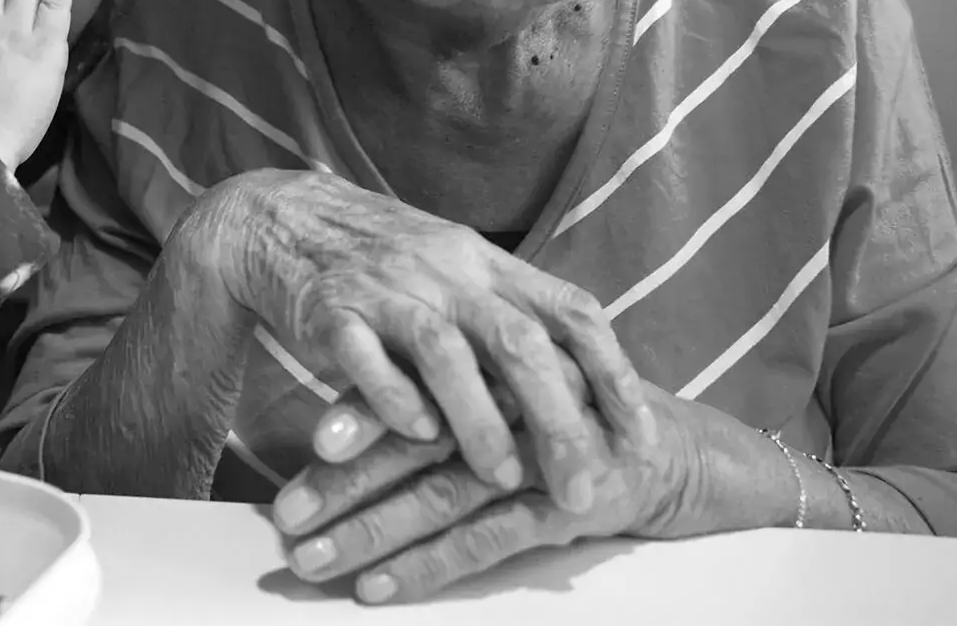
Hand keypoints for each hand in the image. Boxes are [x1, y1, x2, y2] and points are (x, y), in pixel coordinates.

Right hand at [213, 170, 655, 511]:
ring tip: (503, 479)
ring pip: (446, 352)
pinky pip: (365, 356)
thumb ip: (507, 315)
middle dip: (558, 422)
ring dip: (479, 422)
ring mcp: (385, 286)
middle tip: (583, 490)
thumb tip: (583, 382)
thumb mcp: (454, 270)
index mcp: (485, 260)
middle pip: (518, 342)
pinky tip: (417, 436)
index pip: (571, 312)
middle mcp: (444, 269)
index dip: (614, 376)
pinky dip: (395, 399)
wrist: (276, 217)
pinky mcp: (328, 308)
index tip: (639, 441)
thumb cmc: (378, 258)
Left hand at [270, 378, 700, 604]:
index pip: (409, 388)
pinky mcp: (562, 508)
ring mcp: (534, 460)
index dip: (356, 415)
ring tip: (312, 560)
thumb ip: (441, 394)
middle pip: (411, 445)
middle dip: (341, 484)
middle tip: (285, 519)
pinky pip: (483, 541)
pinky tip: (377, 586)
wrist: (672, 448)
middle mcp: (503, 407)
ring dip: (367, 531)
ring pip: (437, 496)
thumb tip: (349, 422)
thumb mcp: (506, 392)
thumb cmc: (568, 415)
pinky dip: (427, 565)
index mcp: (484, 370)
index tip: (300, 448)